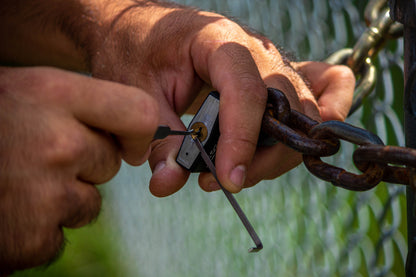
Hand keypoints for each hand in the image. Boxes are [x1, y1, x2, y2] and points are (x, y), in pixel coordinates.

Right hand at [0, 66, 157, 272]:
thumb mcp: (25, 91)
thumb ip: (78, 106)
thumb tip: (132, 131)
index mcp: (54, 94)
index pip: (139, 113)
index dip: (141, 131)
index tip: (130, 140)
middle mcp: (57, 142)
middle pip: (110, 163)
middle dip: (86, 164)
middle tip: (40, 157)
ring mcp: (46, 195)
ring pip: (90, 203)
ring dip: (63, 199)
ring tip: (17, 184)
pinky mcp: (32, 239)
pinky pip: (61, 235)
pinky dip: (39, 229)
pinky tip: (7, 211)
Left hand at [87, 3, 353, 194]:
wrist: (145, 31)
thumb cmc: (137, 52)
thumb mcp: (139, 94)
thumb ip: (158, 141)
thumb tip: (169, 184)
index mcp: (218, 39)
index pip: (247, 91)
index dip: (242, 140)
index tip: (228, 180)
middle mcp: (256, 49)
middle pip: (286, 106)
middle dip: (264, 155)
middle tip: (225, 181)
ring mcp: (272, 60)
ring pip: (303, 112)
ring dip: (281, 151)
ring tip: (237, 169)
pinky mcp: (277, 75)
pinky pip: (324, 84)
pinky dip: (329, 110)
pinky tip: (302, 136)